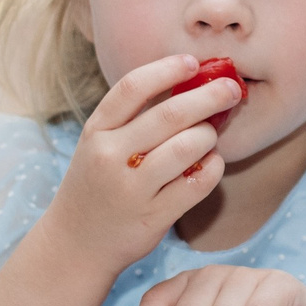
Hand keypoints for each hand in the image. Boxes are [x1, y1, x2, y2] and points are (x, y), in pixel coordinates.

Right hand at [42, 53, 245, 272]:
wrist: (74, 244)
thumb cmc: (96, 184)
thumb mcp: (99, 145)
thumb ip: (132, 117)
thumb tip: (188, 81)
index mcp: (96, 131)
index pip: (133, 88)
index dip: (167, 69)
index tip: (193, 61)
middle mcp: (110, 157)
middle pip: (169, 115)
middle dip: (208, 97)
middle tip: (231, 89)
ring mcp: (131, 189)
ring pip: (186, 148)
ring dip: (209, 136)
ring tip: (211, 135)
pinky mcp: (152, 217)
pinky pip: (196, 184)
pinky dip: (212, 168)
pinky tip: (212, 162)